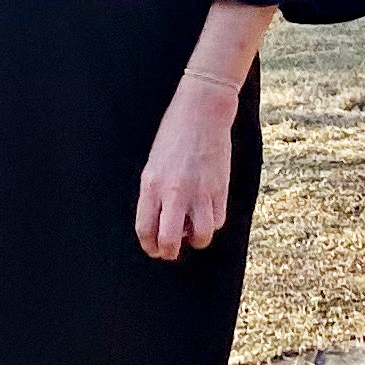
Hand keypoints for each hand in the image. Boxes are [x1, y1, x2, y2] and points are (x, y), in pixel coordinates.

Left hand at [135, 74, 237, 261]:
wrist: (201, 113)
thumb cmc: (174, 135)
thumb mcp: (154, 164)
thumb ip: (155, 193)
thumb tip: (162, 221)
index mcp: (151, 185)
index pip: (145, 229)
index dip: (149, 246)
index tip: (154, 248)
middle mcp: (173, 192)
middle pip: (169, 241)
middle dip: (169, 252)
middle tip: (172, 250)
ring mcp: (199, 192)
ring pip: (200, 237)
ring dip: (196, 240)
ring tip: (193, 230)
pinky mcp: (220, 189)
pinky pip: (218, 221)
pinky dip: (212, 223)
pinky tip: (207, 212)